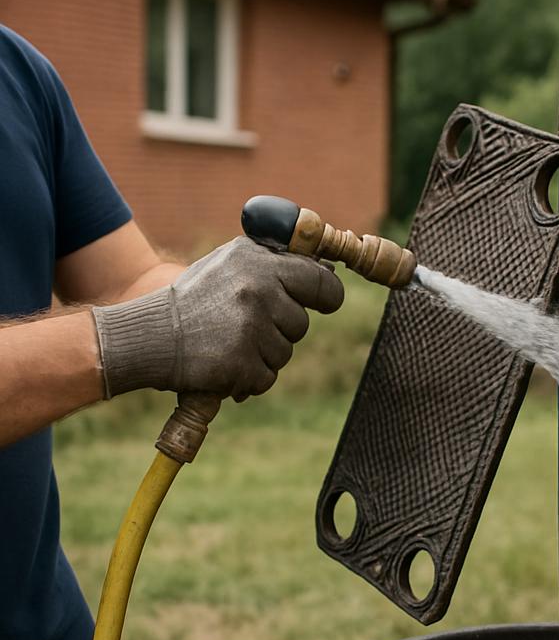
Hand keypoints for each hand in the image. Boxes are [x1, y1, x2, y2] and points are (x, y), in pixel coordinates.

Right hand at [92, 237, 343, 400]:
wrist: (148, 335)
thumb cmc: (193, 301)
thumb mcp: (230, 265)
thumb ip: (274, 265)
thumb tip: (327, 269)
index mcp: (257, 260)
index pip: (320, 279)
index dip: (328, 294)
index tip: (326, 302)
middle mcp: (258, 289)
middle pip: (300, 324)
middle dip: (279, 331)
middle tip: (242, 325)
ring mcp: (250, 326)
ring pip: (284, 353)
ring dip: (261, 355)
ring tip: (225, 342)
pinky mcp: (242, 362)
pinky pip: (266, 378)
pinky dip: (247, 379)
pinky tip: (221, 362)